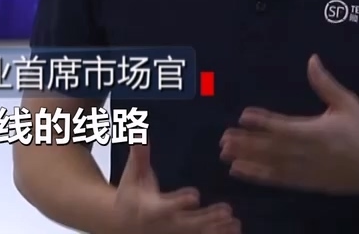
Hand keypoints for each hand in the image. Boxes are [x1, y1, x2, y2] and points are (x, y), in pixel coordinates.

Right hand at [115, 142, 240, 233]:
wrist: (124, 223)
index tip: (195, 195)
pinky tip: (235, 230)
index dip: (179, 202)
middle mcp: (164, 224)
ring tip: (235, 222)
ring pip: (197, 233)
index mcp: (151, 208)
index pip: (166, 207)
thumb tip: (140, 134)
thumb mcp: (132, 175)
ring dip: (216, 229)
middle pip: (187, 224)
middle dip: (206, 219)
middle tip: (226, 210)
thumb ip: (138, 156)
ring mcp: (175, 233)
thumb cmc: (131, 194)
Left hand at [220, 55, 358, 195]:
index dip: (264, 122)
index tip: (243, 116)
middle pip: (272, 147)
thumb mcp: (349, 104)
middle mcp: (308, 153)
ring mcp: (306, 170)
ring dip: (248, 159)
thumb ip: (326, 84)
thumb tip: (312, 60)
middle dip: (247, 143)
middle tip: (223, 138)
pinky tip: (240, 170)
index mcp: (318, 132)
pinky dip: (258, 176)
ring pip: (271, 164)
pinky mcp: (306, 182)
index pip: (285, 126)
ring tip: (225, 153)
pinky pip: (278, 179)